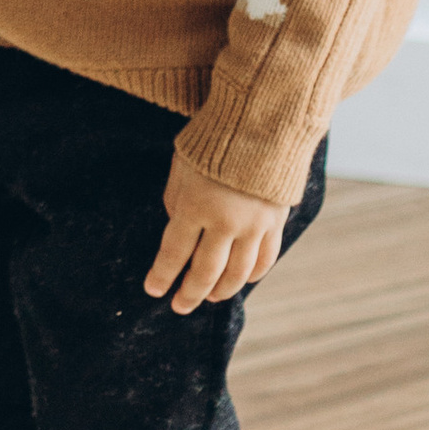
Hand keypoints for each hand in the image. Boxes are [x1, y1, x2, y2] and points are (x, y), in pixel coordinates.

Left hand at [144, 151, 291, 309]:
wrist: (260, 122)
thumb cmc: (212, 141)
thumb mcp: (181, 168)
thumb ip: (177, 202)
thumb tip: (180, 233)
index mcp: (195, 206)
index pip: (173, 252)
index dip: (162, 275)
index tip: (153, 290)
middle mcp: (225, 222)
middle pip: (205, 271)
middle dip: (189, 293)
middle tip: (179, 307)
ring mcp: (254, 225)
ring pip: (237, 273)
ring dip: (221, 290)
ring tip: (209, 298)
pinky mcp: (275, 222)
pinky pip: (265, 259)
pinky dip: (252, 275)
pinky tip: (241, 281)